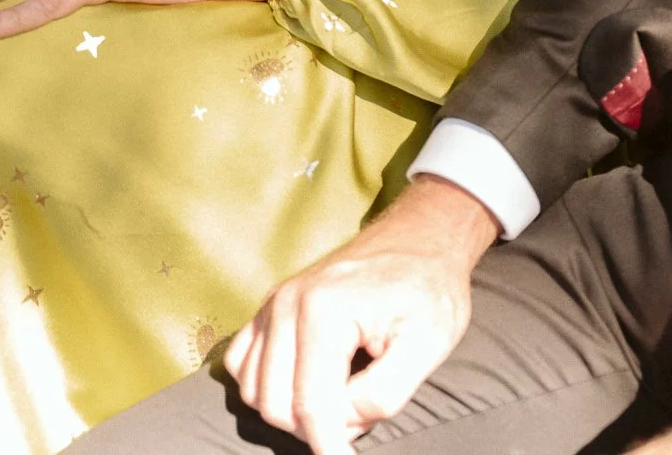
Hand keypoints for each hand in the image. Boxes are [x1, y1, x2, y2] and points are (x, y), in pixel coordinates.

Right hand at [225, 176, 498, 454]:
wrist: (419, 238)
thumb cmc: (428, 288)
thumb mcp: (426, 345)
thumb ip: (381, 395)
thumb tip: (341, 425)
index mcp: (324, 310)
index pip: (311, 407)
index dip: (331, 449)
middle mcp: (286, 303)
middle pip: (277, 405)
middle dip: (318, 426)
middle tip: (362, 413)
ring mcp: (273, 303)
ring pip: (255, 392)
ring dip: (294, 410)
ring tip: (341, 394)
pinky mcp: (269, 307)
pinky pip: (242, 366)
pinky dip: (268, 388)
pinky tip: (308, 382)